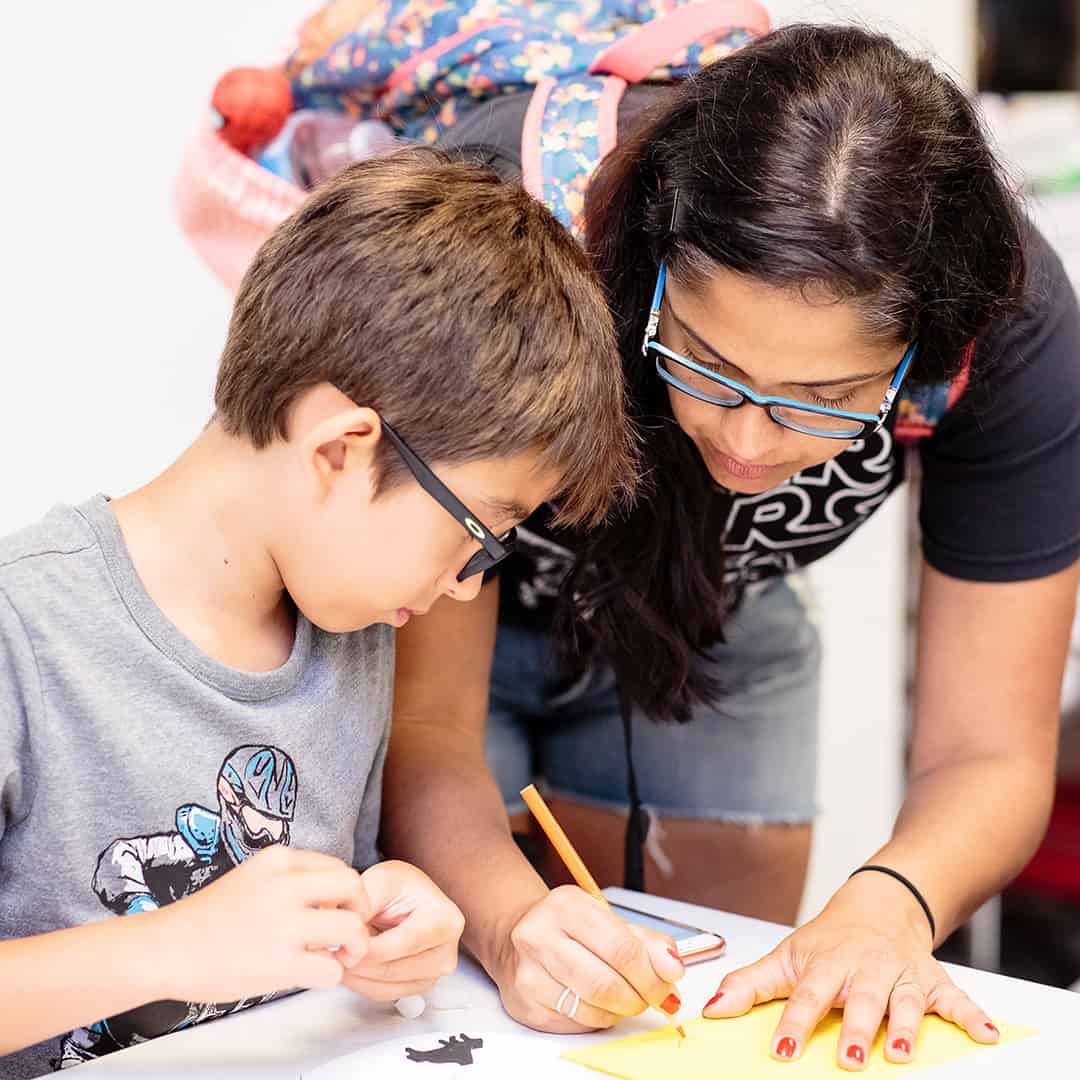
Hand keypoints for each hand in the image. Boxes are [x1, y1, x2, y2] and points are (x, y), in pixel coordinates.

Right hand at [155, 846, 370, 1002]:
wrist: (165, 948)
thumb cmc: (206, 919)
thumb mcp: (252, 877)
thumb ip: (291, 880)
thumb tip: (334, 900)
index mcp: (278, 859)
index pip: (337, 867)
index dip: (345, 892)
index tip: (336, 910)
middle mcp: (285, 885)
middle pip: (353, 887)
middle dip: (360, 910)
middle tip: (350, 930)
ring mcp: (283, 924)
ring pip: (351, 929)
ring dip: (355, 946)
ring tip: (342, 956)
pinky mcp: (280, 963)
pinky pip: (331, 969)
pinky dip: (331, 975)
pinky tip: (314, 974)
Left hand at [339, 860, 464, 1000]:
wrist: (407, 896)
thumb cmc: (400, 887)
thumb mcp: (381, 879)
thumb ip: (365, 904)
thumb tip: (349, 936)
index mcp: (445, 919)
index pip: (400, 945)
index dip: (366, 950)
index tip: (341, 946)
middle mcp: (447, 948)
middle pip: (394, 971)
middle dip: (358, 965)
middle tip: (335, 953)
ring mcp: (436, 970)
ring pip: (388, 988)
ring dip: (358, 978)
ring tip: (340, 958)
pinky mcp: (422, 984)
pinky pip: (387, 995)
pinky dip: (364, 985)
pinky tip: (354, 967)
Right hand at [491, 886, 684, 1032]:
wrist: (515, 936)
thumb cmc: (567, 928)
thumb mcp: (607, 920)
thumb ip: (646, 942)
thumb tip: (673, 967)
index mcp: (567, 905)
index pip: (622, 948)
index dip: (652, 974)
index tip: (668, 983)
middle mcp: (541, 934)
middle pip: (607, 983)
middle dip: (640, 997)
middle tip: (651, 997)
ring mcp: (529, 971)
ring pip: (593, 1007)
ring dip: (621, 1010)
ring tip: (624, 997)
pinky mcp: (525, 1003)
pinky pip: (577, 1023)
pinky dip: (598, 1018)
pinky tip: (597, 1003)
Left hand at [702, 873, 999, 1068]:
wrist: (876, 904)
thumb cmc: (827, 940)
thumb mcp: (787, 957)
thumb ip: (749, 985)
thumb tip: (709, 1010)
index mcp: (826, 965)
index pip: (807, 996)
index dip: (793, 1023)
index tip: (782, 1049)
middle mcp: (865, 969)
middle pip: (860, 1001)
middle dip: (856, 1030)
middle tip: (850, 1060)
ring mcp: (901, 975)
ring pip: (905, 1002)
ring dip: (906, 1027)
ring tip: (902, 1053)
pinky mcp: (931, 980)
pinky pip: (956, 999)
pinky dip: (973, 1015)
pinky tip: (987, 1034)